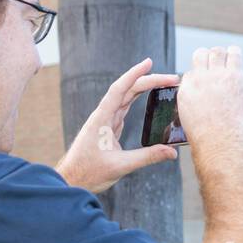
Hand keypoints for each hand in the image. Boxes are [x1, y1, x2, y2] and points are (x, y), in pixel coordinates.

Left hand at [54, 57, 181, 193]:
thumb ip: (147, 157)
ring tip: (165, 83)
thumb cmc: (88, 173)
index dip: (134, 74)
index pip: (120, 89)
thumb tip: (171, 153)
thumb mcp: (120, 166)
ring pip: (127, 98)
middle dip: (149, 80)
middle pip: (127, 90)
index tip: (149, 62)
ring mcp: (106, 121)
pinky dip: (138, 100)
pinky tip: (148, 97)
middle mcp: (103, 115)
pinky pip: (125, 108)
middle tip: (172, 78)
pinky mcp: (109, 128)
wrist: (71, 180)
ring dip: (145, 88)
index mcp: (102, 119)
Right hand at [176, 45, 242, 162]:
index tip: (208, 83)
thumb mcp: (192, 123)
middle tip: (217, 67)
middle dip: (208, 59)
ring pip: (216, 52)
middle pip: (200, 55)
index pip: (191, 73)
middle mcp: (198, 80)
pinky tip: (236, 58)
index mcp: (185, 91)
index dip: (200, 77)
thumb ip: (195, 108)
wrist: (222, 144)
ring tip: (228, 62)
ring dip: (222, 55)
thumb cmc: (210, 140)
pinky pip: (234, 54)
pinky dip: (234, 53)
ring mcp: (216, 76)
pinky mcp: (234, 76)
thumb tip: (201, 105)